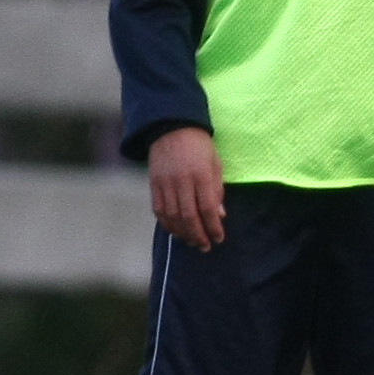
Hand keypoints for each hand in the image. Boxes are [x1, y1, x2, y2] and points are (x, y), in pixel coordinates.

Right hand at [148, 126, 226, 250]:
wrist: (171, 127)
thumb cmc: (200, 146)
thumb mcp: (215, 165)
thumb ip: (217, 191)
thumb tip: (219, 216)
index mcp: (201, 176)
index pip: (207, 209)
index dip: (213, 227)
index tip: (219, 239)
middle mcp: (181, 182)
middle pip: (188, 217)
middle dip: (198, 235)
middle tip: (205, 246)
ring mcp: (165, 183)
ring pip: (172, 216)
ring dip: (183, 233)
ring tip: (192, 241)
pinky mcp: (153, 184)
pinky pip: (158, 209)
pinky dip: (167, 223)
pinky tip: (175, 231)